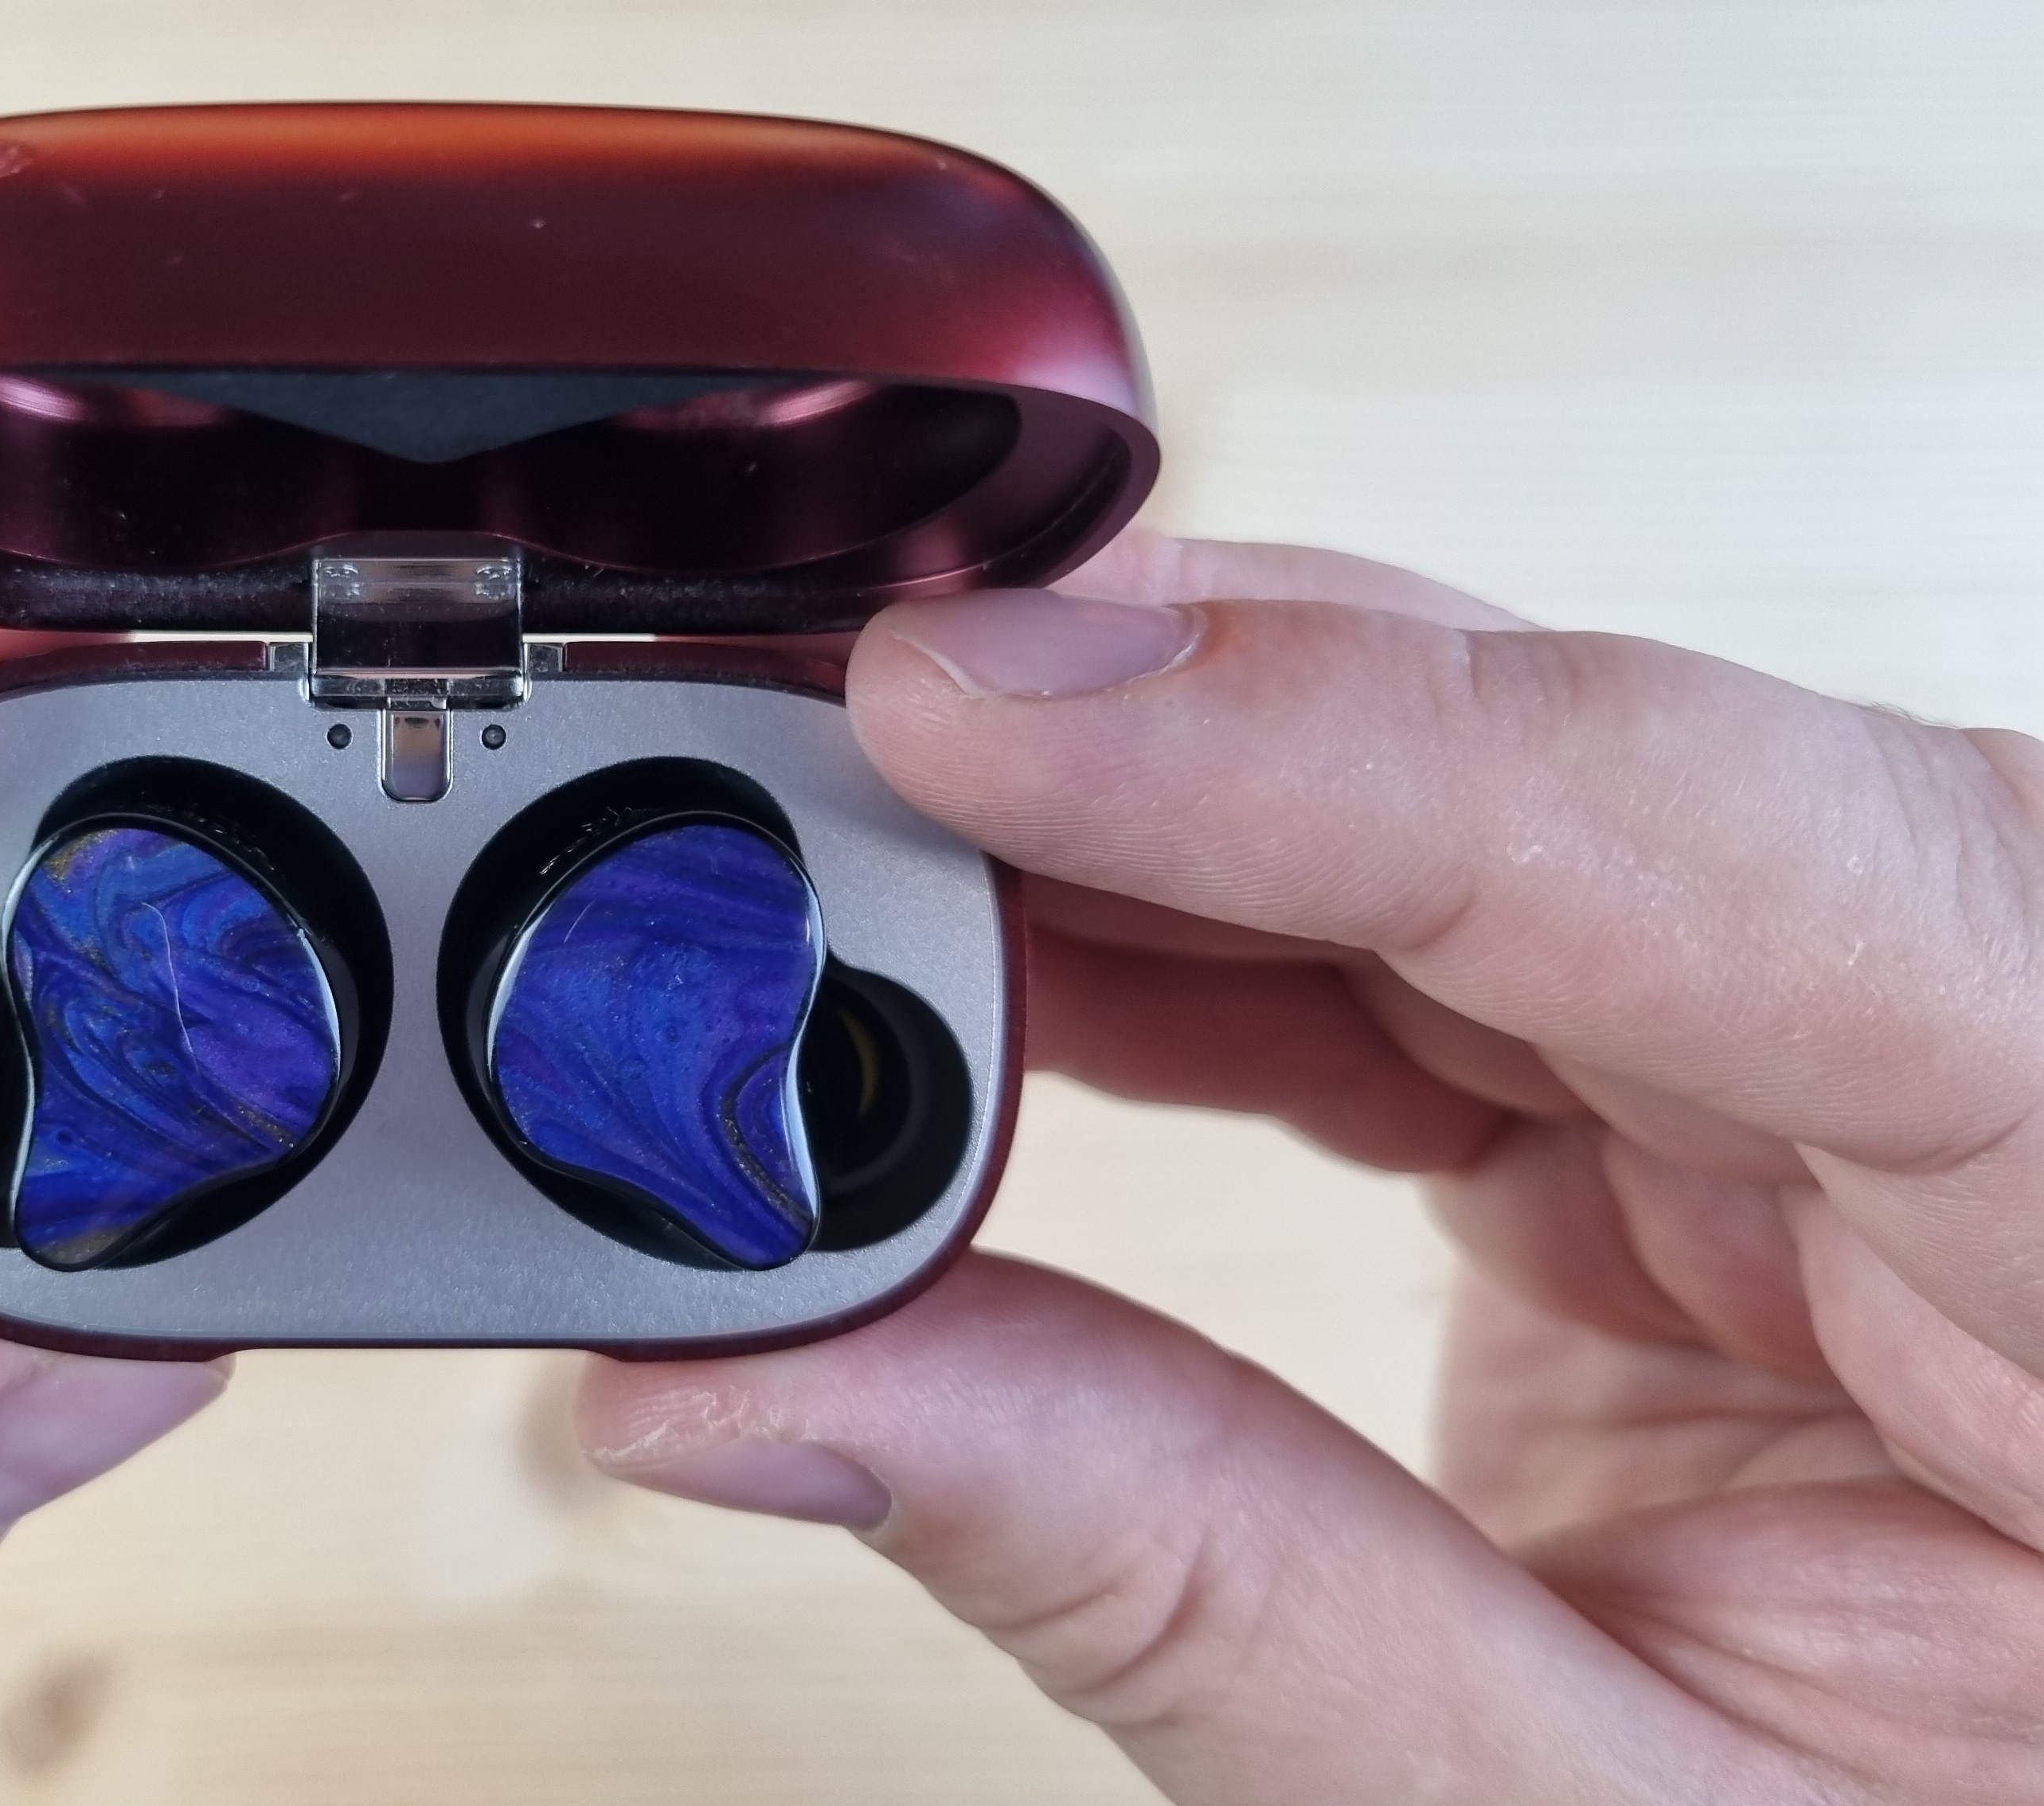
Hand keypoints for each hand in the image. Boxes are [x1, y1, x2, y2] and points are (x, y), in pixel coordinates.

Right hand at [579, 534, 2043, 1802]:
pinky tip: (971, 959)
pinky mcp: (1705, 1113)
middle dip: (1148, 742)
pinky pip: (1406, 944)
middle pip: (1565, 767)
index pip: (1729, 853)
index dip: (1305, 744)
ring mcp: (1856, 1073)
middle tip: (801, 768)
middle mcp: (2022, 1065)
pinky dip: (1160, 944)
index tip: (952, 706)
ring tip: (825, 868)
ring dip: (1113, 824)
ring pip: (1447, 813)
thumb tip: (769, 1384)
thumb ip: (1196, 1588)